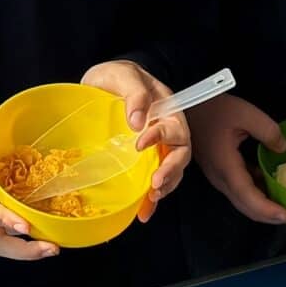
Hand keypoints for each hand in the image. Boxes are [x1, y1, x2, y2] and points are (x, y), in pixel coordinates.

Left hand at [80, 59, 190, 219]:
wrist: (105, 83)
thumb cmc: (117, 76)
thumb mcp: (123, 75)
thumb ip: (134, 92)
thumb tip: (138, 120)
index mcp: (166, 108)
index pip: (174, 126)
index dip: (161, 136)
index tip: (140, 143)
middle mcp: (166, 129)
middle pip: (180, 153)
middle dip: (170, 170)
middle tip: (155, 183)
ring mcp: (157, 146)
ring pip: (171, 170)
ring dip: (164, 186)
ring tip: (151, 199)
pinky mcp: (143, 159)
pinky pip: (153, 180)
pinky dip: (150, 198)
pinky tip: (143, 211)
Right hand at [187, 94, 285, 226]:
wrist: (187, 105)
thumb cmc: (213, 109)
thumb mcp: (245, 113)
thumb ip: (268, 131)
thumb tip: (282, 149)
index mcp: (226, 166)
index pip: (248, 196)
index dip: (267, 209)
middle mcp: (219, 177)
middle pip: (244, 205)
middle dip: (266, 215)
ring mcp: (216, 175)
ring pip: (240, 200)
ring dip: (260, 206)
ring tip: (283, 203)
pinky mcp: (217, 171)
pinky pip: (237, 190)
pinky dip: (254, 194)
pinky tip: (268, 185)